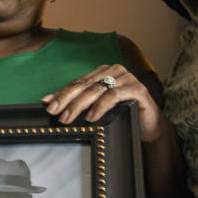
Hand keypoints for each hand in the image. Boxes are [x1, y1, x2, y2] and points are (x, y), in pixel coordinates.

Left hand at [42, 64, 168, 142]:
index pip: (78, 82)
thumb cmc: (123, 115)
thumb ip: (79, 102)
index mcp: (103, 72)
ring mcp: (127, 78)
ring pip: (97, 90)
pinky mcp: (137, 89)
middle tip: (54, 112)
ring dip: (80, 105)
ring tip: (68, 117)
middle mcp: (114, 71)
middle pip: (85, 85)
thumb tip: (49, 102)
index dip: (61, 93)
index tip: (47, 103)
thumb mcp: (97, 108)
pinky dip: (101, 107)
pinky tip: (91, 117)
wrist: (149, 126)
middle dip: (67, 99)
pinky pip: (114, 96)